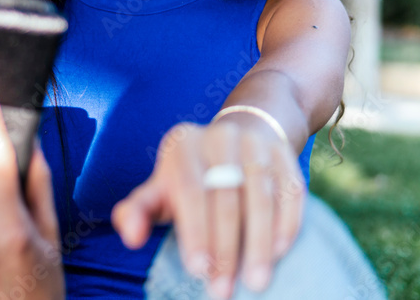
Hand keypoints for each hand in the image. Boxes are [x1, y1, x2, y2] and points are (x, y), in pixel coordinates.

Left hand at [111, 120, 304, 298]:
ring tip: (255, 281)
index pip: (190, 190)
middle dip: (226, 247)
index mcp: (183, 145)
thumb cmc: (191, 177)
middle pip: (226, 196)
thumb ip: (138, 211)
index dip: (195, 231)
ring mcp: (256, 143)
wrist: (235, 140)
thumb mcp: (160, 189)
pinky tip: (278, 253)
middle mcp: (220, 137)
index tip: (197, 270)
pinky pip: (290, 191)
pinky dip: (286, 224)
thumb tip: (130, 236)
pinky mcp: (284, 153)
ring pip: (261, 195)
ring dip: (258, 243)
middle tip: (223, 288)